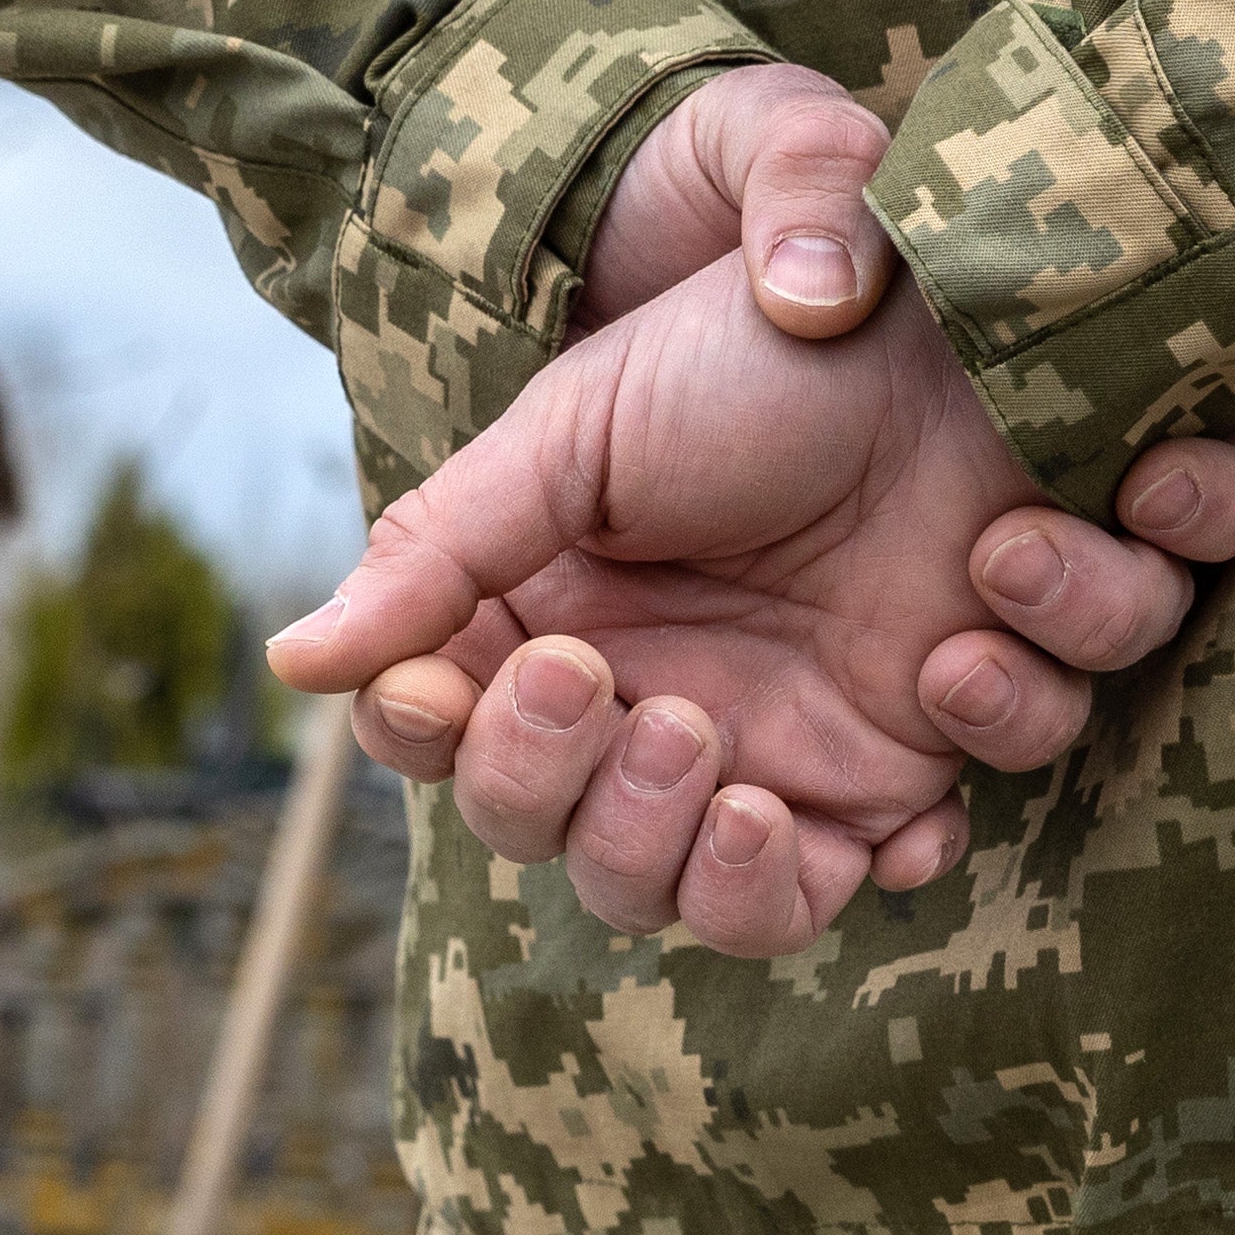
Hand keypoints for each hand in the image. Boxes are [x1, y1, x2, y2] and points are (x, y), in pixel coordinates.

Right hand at [266, 66, 1234, 958]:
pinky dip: (886, 858)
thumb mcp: (576, 432)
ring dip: (715, 873)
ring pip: (711, 906)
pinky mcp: (901, 767)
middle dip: (590, 802)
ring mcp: (771, 751)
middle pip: (566, 848)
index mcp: (541, 625)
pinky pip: (875, 876)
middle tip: (657, 709)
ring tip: (741, 783)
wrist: (940, 328)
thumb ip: (442, 547)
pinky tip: (908, 762)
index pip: (445, 742)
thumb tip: (294, 663)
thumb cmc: (749, 358)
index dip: (449, 742)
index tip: (475, 681)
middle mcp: (643, 708)